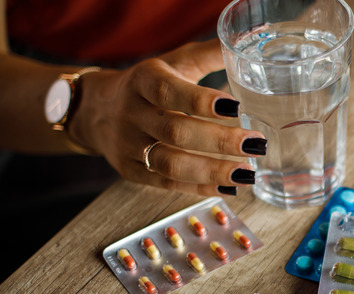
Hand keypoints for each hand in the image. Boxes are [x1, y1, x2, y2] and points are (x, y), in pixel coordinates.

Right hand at [68, 39, 264, 195]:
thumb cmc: (150, 85)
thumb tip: (247, 42)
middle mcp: (132, 113)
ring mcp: (129, 145)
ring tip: (247, 173)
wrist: (95, 110)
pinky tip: (229, 187)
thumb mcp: (174, 63)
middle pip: (175, 131)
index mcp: (144, 81)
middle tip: (256, 144)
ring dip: (212, 171)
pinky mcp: (131, 171)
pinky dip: (200, 187)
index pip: (169, 91)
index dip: (201, 101)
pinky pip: (166, 183)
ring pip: (170, 163)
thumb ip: (210, 55)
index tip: (236, 108)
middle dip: (219, 141)